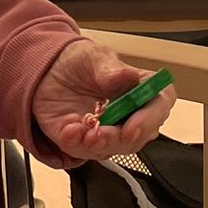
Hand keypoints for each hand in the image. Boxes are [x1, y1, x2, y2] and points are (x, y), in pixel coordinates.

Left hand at [32, 39, 175, 161]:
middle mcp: (129, 115)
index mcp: (140, 90)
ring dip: (99, 144)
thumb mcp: (92, 56)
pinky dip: (76, 143)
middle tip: (102, 133)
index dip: (150, 118)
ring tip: (83, 132)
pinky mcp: (84, 141)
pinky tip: (69, 131)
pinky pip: (84, 151)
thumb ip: (109, 68)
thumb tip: (129, 75)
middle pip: (138, 135)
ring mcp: (108, 131)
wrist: (48, 72)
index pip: (159, 106)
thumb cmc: (78, 62)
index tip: (133, 125)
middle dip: (120, 138)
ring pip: (113, 148)